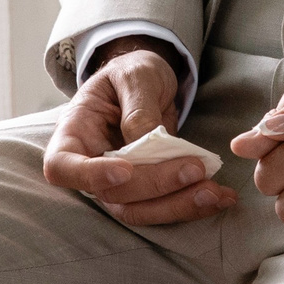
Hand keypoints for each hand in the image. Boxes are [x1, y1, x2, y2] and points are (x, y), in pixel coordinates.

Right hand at [41, 37, 234, 224]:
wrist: (147, 81)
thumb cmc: (131, 73)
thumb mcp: (135, 75)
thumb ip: (137, 106)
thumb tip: (145, 141)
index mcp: (72, 135)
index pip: (63, 167)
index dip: (91, 175)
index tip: (125, 169)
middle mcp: (89, 167)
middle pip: (111, 193)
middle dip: (156, 186)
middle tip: (196, 170)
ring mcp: (116, 183)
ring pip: (138, 210)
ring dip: (178, 206)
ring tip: (215, 193)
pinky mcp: (144, 190)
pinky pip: (162, 206)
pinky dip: (191, 204)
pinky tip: (220, 196)